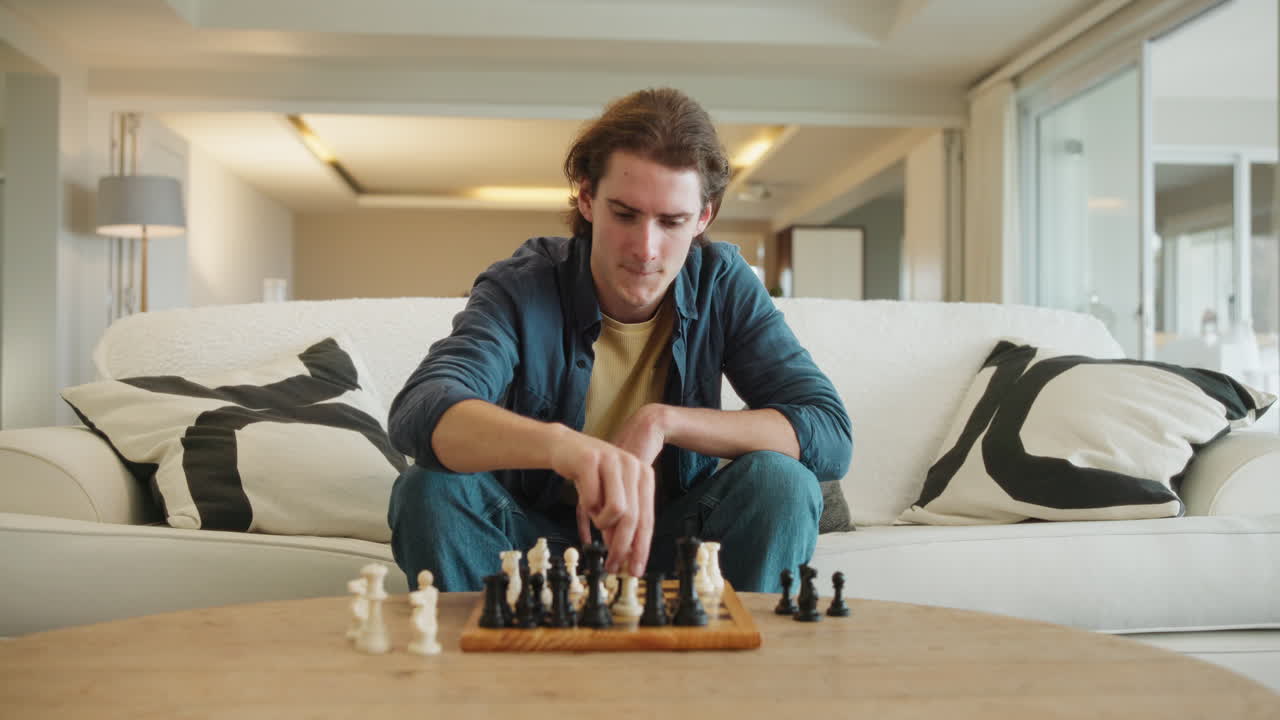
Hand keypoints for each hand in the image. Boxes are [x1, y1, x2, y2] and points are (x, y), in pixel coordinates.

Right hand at [550, 430, 653, 576]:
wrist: (565, 448)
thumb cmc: (590, 476)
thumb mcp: (610, 499)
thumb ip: (619, 523)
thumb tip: (624, 556)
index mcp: (644, 476)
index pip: (647, 519)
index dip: (641, 548)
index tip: (635, 570)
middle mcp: (633, 466)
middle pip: (633, 518)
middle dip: (621, 546)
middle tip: (611, 565)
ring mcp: (613, 461)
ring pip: (617, 510)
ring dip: (601, 521)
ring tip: (594, 515)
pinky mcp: (591, 460)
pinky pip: (591, 499)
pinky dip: (586, 506)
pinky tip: (583, 497)